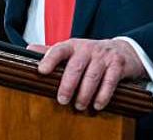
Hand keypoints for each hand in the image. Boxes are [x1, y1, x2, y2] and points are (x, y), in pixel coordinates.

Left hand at [28, 38, 146, 110]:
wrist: (123, 50)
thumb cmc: (92, 54)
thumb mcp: (73, 50)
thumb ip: (52, 52)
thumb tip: (29, 49)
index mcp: (73, 45)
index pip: (59, 49)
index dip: (49, 59)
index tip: (41, 71)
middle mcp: (88, 48)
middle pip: (75, 66)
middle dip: (68, 84)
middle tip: (62, 100)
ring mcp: (104, 56)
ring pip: (92, 75)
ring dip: (85, 93)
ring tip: (79, 106)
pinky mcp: (118, 64)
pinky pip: (110, 80)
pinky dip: (103, 94)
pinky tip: (97, 104)